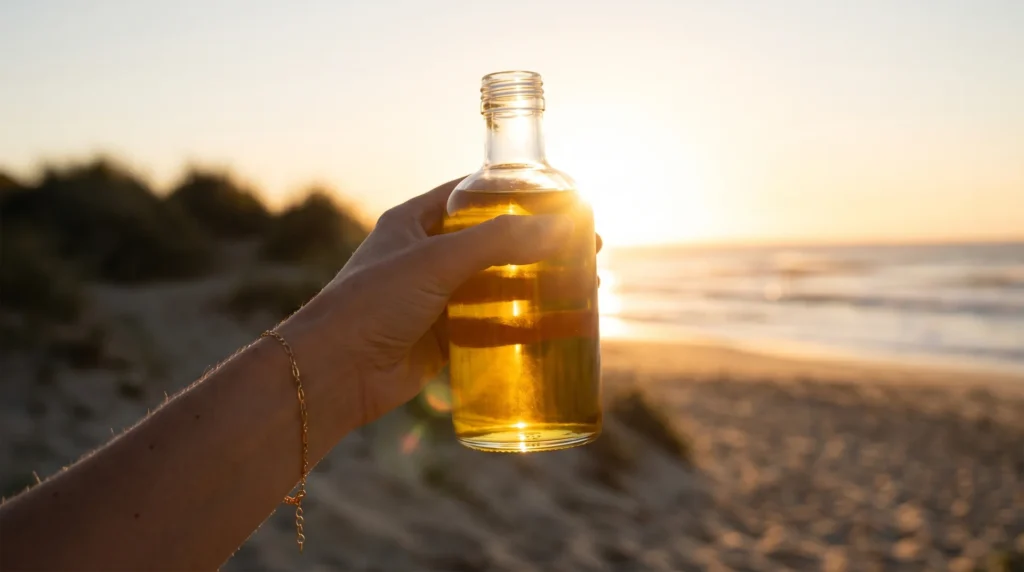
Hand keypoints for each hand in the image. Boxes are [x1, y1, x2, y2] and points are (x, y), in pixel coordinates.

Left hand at [279, 177, 600, 430]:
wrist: (334, 372)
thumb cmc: (372, 303)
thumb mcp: (437, 260)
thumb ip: (499, 241)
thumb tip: (562, 227)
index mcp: (415, 221)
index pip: (473, 194)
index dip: (517, 193)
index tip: (560, 198)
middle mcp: (426, 257)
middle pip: (495, 243)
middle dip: (539, 246)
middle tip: (585, 248)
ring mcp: (436, 299)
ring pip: (498, 287)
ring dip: (537, 287)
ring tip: (582, 286)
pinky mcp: (444, 339)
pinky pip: (492, 328)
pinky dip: (524, 327)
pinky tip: (558, 328)